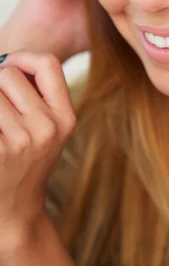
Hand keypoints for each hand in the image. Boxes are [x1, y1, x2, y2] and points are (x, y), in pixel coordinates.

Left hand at [0, 51, 75, 239]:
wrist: (15, 208)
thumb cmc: (26, 158)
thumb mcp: (47, 127)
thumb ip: (35, 92)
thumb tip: (3, 63)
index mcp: (65, 117)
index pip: (47, 64)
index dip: (22, 57)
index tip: (7, 67)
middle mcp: (48, 127)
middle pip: (9, 74)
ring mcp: (21, 142)